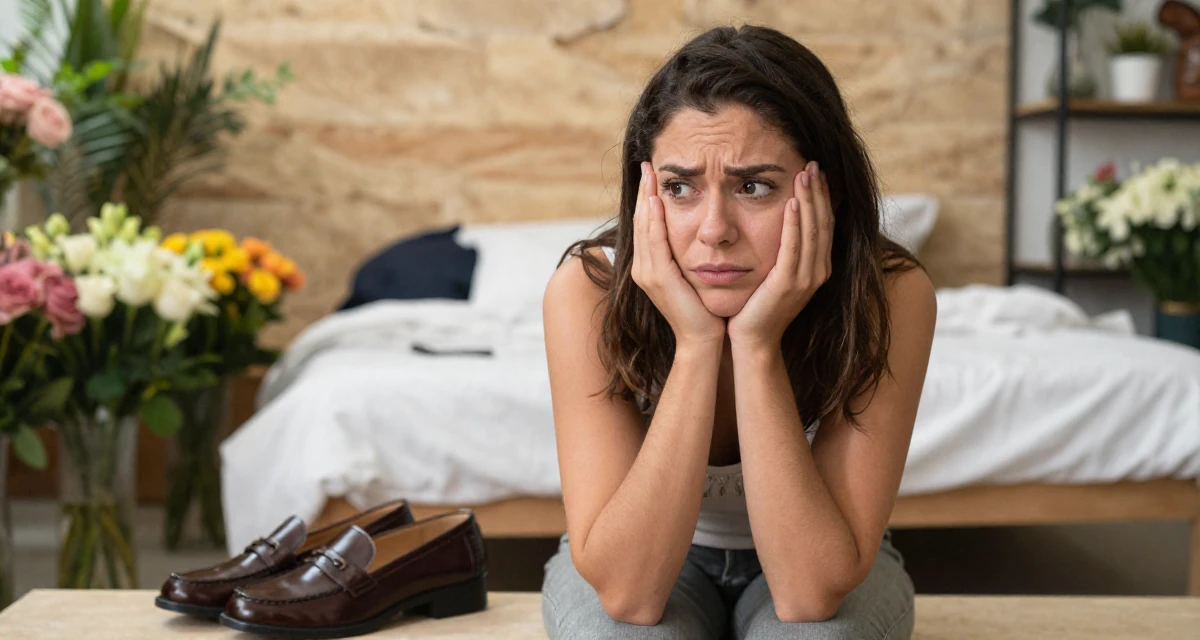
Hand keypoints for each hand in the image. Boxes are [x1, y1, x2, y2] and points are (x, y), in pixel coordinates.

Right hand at [631, 161, 725, 347]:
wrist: (704, 340)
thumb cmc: (704, 311)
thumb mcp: (695, 277)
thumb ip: (690, 256)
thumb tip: (700, 233)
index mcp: (651, 267)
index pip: (647, 225)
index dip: (648, 199)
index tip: (653, 175)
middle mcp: (643, 268)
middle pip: (641, 222)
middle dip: (643, 192)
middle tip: (647, 165)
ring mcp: (647, 274)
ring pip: (644, 228)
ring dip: (646, 199)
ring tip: (650, 174)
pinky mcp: (657, 278)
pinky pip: (653, 242)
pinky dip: (654, 219)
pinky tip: (656, 200)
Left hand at [728, 161, 832, 349]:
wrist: (751, 340)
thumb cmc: (757, 305)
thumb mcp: (774, 272)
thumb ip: (782, 249)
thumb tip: (781, 220)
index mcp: (816, 267)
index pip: (824, 223)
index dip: (822, 196)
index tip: (815, 171)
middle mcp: (817, 271)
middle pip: (823, 222)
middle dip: (819, 191)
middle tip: (813, 163)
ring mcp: (806, 279)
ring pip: (813, 230)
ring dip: (810, 200)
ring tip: (805, 174)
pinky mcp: (788, 284)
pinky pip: (794, 248)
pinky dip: (795, 224)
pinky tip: (793, 203)